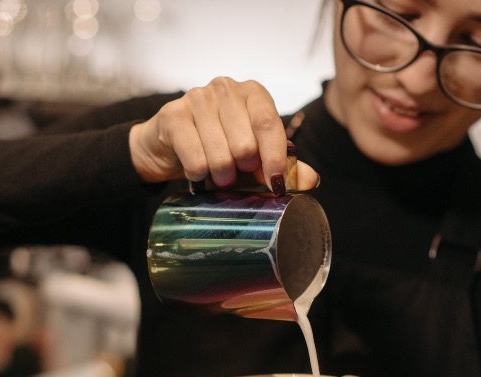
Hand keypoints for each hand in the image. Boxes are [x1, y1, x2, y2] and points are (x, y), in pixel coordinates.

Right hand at [129, 77, 318, 192]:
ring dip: (219, 176)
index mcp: (253, 93)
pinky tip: (196, 171)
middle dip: (242, 170)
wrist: (169, 148)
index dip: (274, 158)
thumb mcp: (254, 160)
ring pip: (220, 155)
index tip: (276, 185)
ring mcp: (197, 98)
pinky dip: (198, 175)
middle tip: (234, 174)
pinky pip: (195, 159)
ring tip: (215, 174)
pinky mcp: (173, 115)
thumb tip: (312, 180)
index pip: (269, 124)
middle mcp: (225, 88)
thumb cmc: (218, 150)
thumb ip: (283, 167)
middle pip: (245, 144)